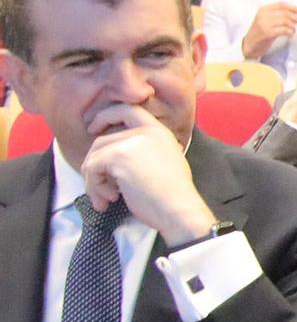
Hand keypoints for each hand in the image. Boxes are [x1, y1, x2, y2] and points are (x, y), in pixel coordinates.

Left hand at [78, 103, 215, 244]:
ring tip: (107, 199)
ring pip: (94, 156)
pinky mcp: (118, 157)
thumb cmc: (173, 196)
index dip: (106, 116)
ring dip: (94, 180)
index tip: (94, 129)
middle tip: (100, 188)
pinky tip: (110, 199)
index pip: (127, 110)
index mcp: (160, 132)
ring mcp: (131, 143)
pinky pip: (92, 168)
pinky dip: (94, 186)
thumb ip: (145, 152)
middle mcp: (146, 132)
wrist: (179, 211)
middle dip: (95, 165)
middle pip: (102, 140)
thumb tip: (115, 159)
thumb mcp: (165, 163)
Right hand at [241, 1, 296, 60]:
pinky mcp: (266, 33)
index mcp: (264, 9)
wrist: (249, 45)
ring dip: (293, 26)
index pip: (281, 4)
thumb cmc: (261, 33)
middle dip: (296, 17)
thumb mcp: (268, 21)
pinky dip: (290, 32)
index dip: (294, 7)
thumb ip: (279, 16)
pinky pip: (283, 30)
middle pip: (285, 13)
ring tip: (295, 30)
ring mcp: (264, 23)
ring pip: (285, 21)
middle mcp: (263, 14)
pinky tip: (291, 34)